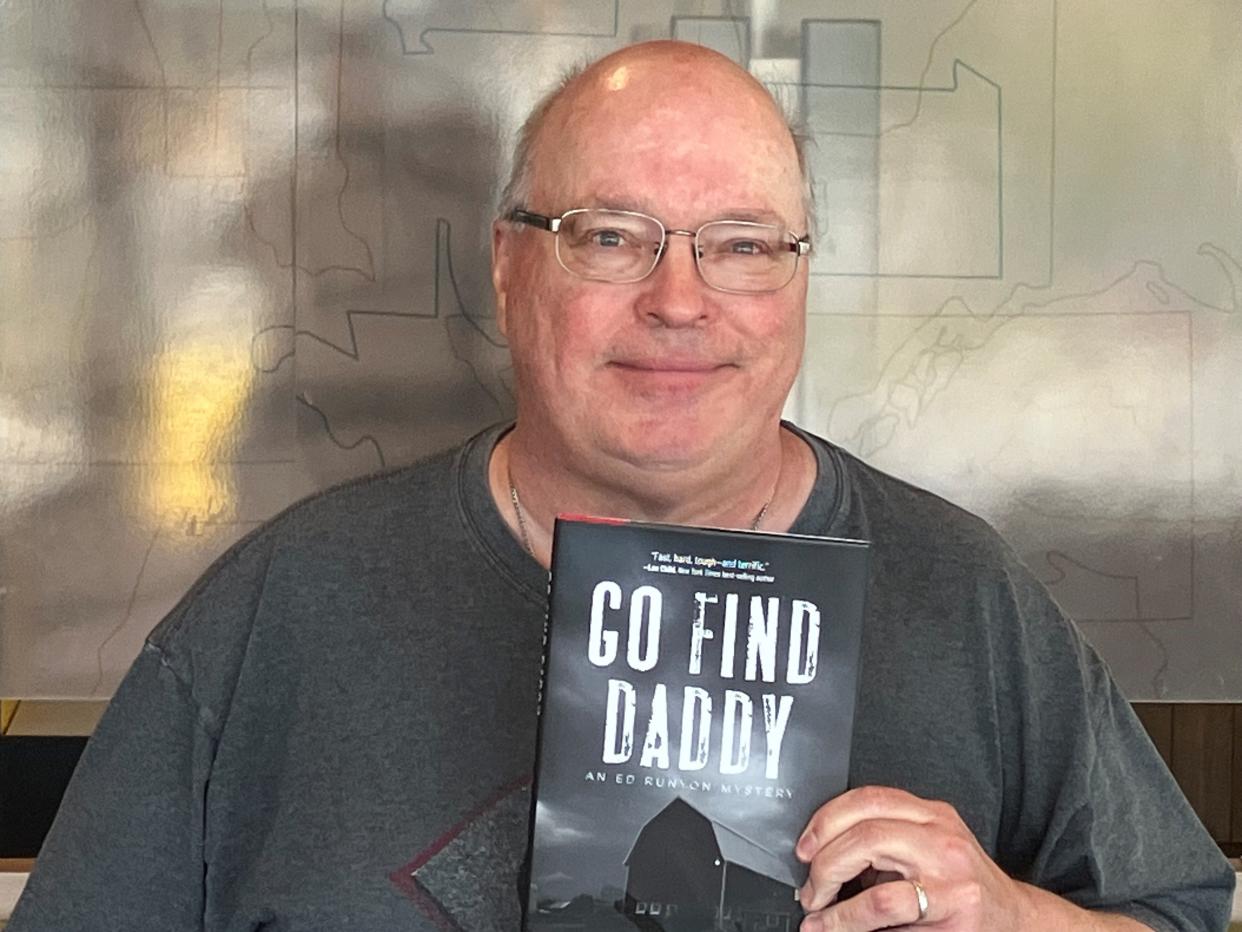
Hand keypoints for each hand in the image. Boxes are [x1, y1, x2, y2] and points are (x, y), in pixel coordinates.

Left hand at [794, 786, 1112, 931]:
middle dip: (824, 863)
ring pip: (877, 881)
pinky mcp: (955, 914)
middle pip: (866, 833)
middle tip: (809, 889)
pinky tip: (836, 928)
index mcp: (931, 816)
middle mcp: (943, 839)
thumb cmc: (961, 888)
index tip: (804, 846)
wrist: (1017, 922)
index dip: (826, 820)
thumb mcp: (926, 849)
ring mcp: (952, 880)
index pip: (869, 799)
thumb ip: (883, 842)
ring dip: (835, 900)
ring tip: (818, 914)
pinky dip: (850, 923)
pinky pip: (889, 913)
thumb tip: (817, 858)